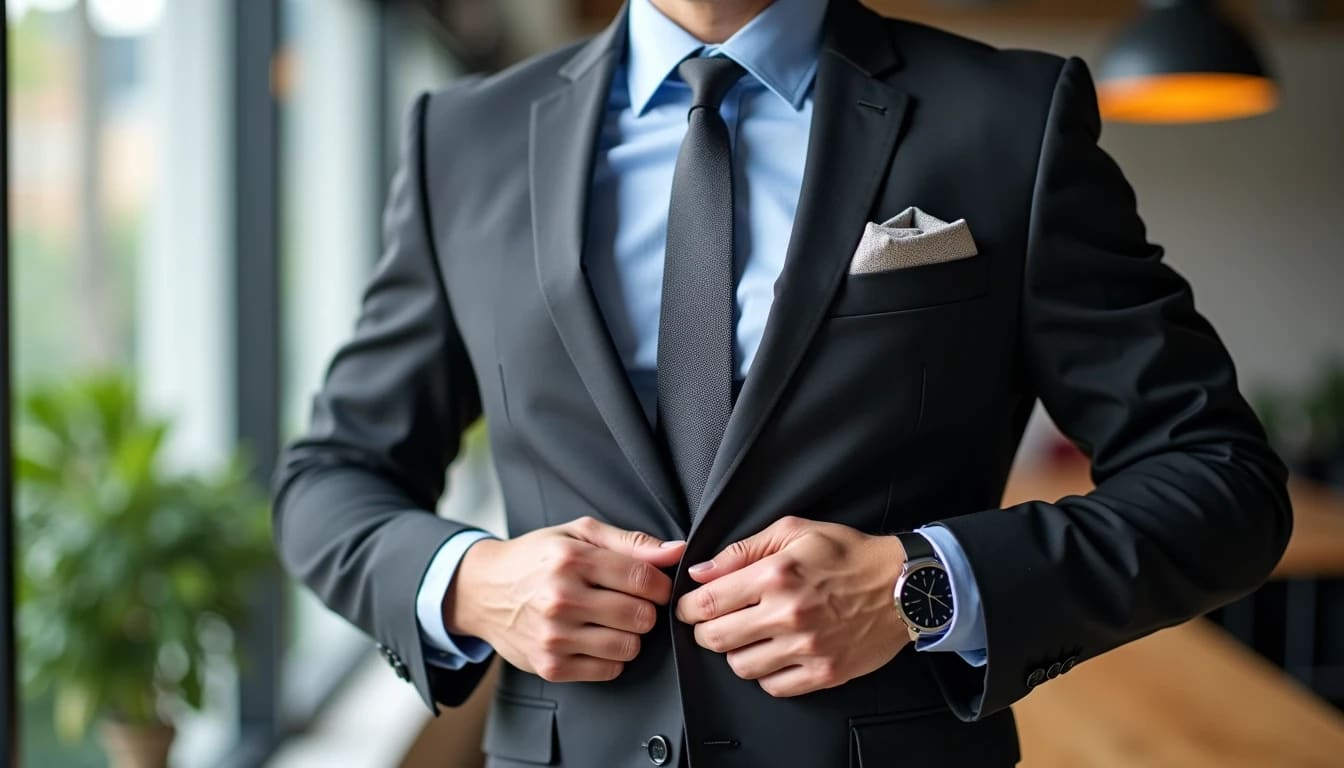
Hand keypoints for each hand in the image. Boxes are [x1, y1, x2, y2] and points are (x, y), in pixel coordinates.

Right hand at [445, 516, 685, 682]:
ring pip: (629, 647)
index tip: (655, 586)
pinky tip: (595, 638)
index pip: (644, 580)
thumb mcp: (578, 534)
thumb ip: (630, 542)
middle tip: (629, 602)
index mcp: (571, 560)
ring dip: (629, 635)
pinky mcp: (551, 666)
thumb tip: (675, 552)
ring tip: (611, 620)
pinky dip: (611, 657)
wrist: (483, 590)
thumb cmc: (536, 558)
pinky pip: (609, 670)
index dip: (661, 585)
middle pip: (641, 616)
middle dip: (645, 610)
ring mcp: (554, 636)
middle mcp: (561, 599)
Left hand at [676, 516, 908, 696]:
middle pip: (716, 639)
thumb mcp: (794, 531)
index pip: (706, 602)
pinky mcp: (824, 672)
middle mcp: (788, 614)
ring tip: (749, 637)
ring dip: (736, 653)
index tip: (689, 608)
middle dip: (705, 632)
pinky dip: (766, 674)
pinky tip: (774, 654)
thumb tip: (701, 571)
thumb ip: (742, 550)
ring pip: (741, 667)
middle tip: (713, 624)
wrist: (904, 585)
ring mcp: (807, 647)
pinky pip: (774, 687)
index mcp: (776, 575)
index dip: (688, 608)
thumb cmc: (849, 555)